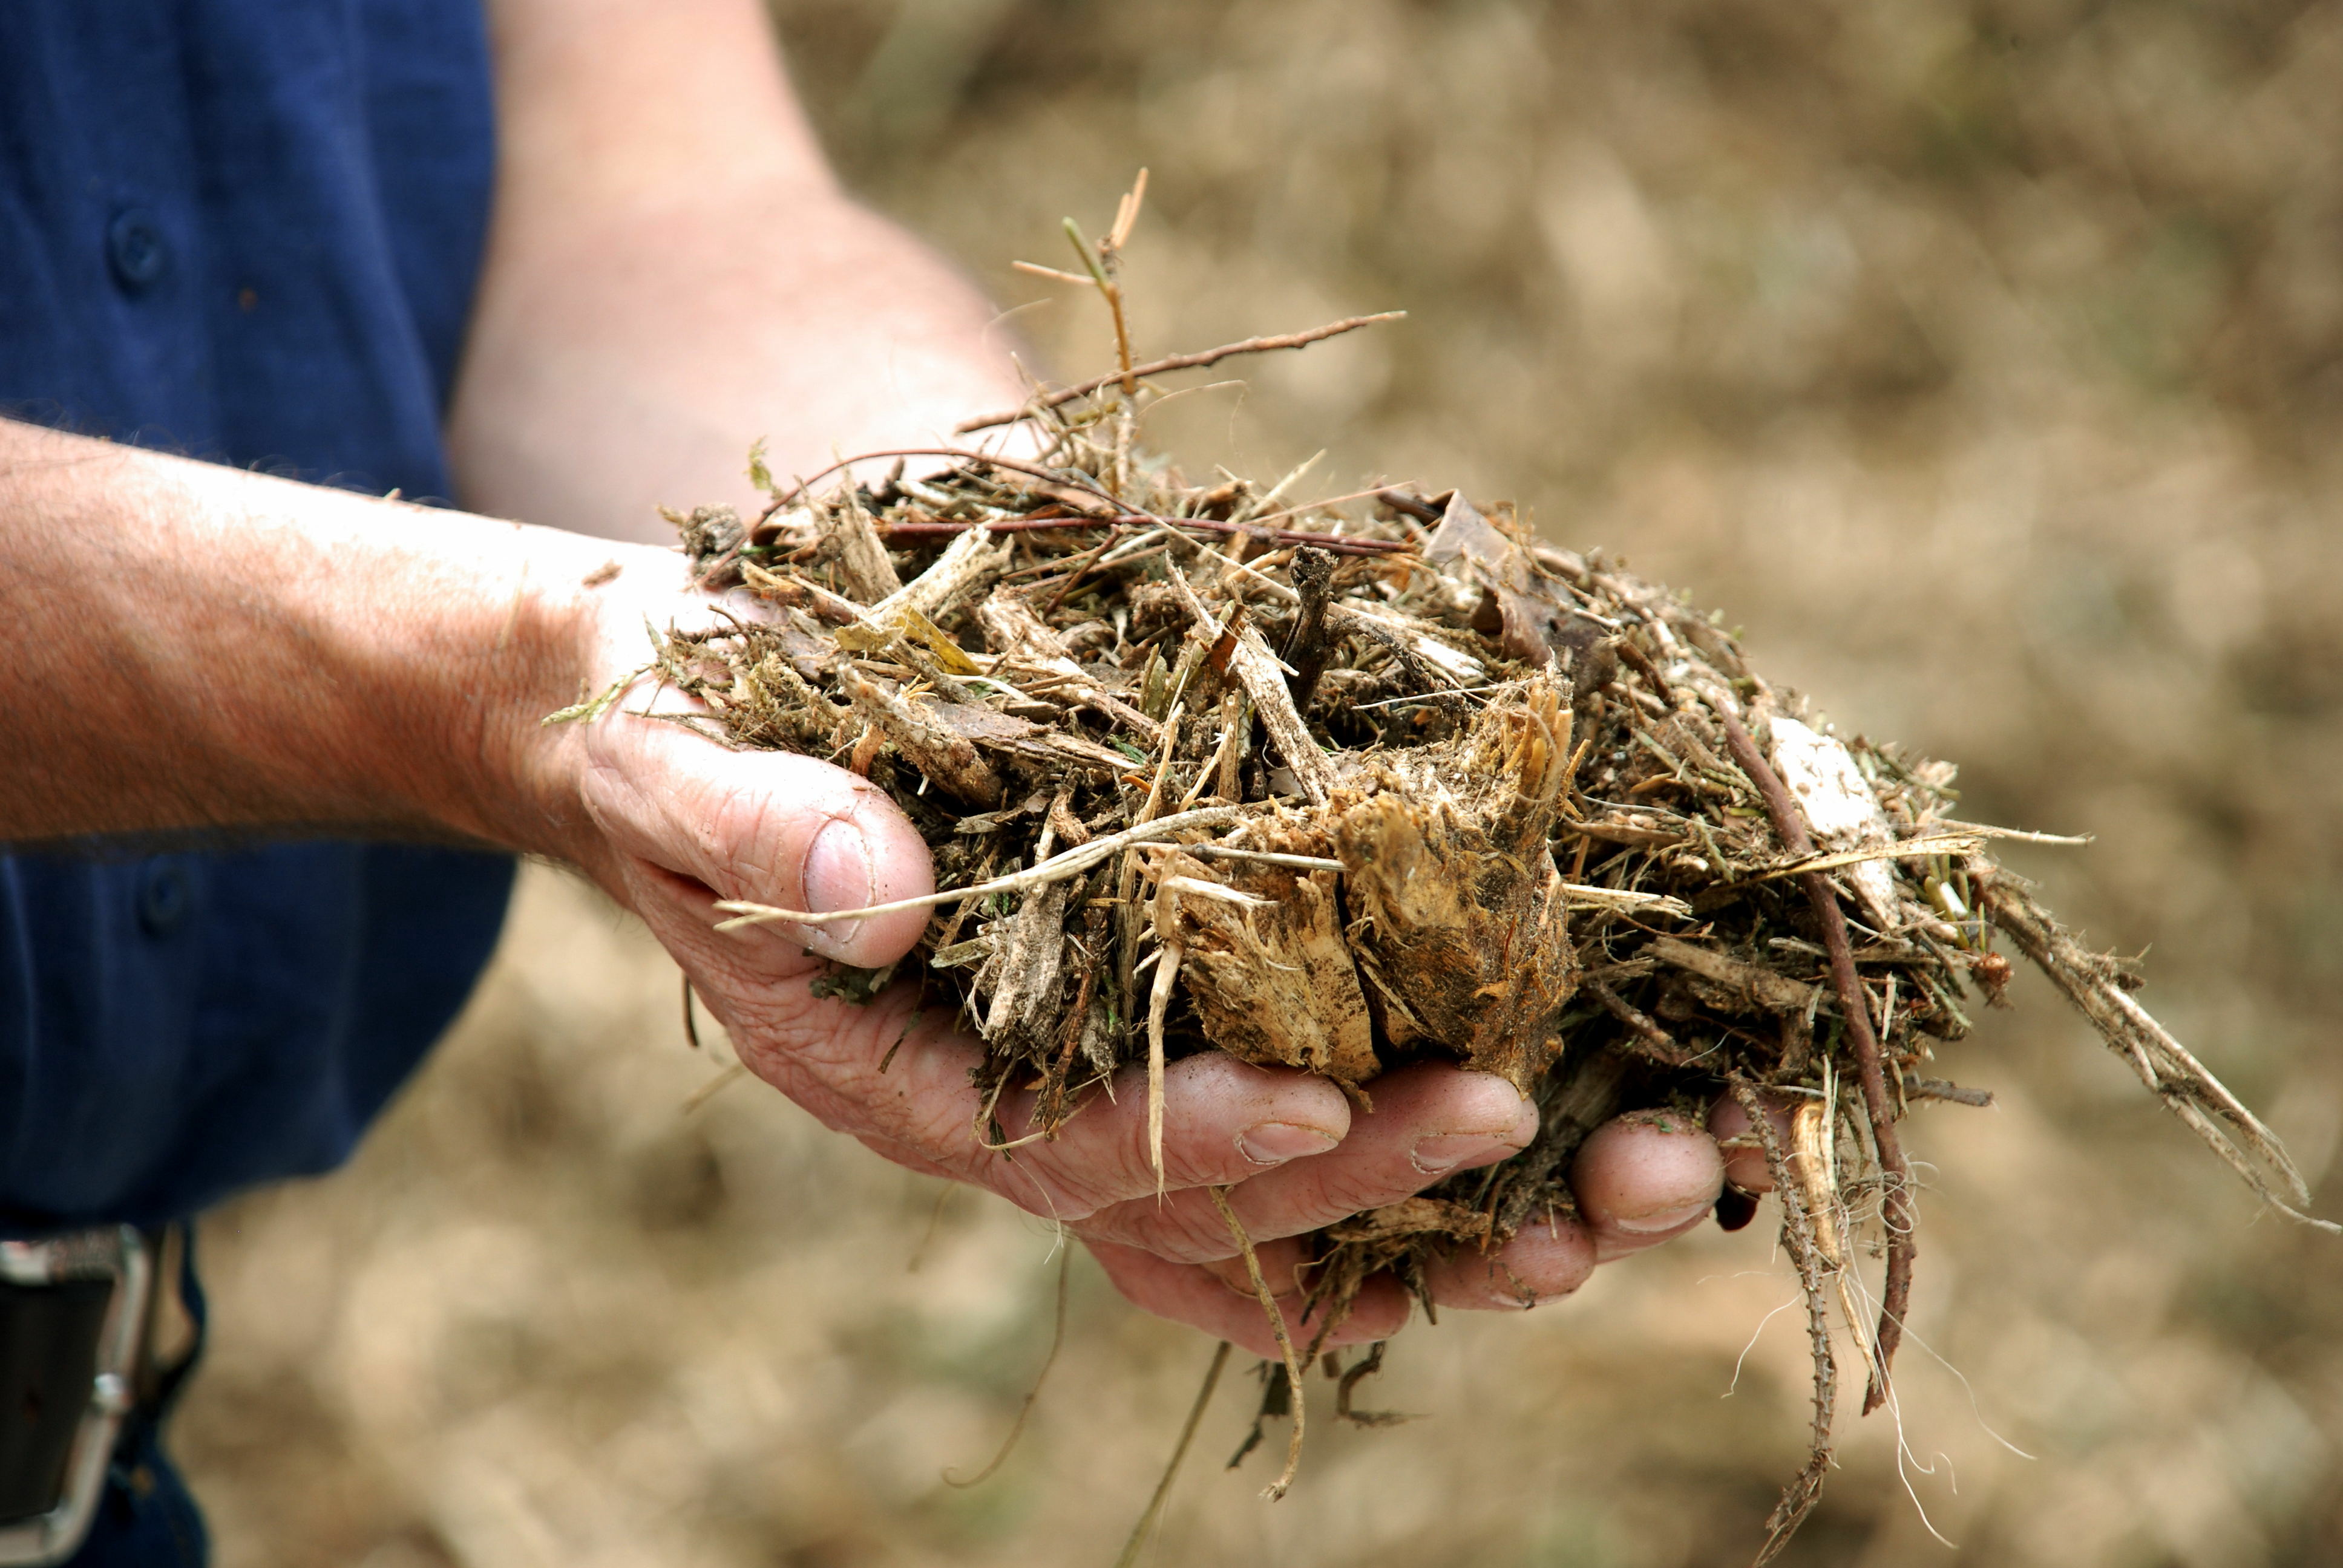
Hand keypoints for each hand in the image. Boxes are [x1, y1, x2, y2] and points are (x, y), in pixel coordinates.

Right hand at [539, 563, 1729, 1358]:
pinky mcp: (1134, 1014)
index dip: (1194, 1136)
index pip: (1060, 1142)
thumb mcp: (681, 749)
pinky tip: (1536, 1128)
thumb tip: (885, 897)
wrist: (682, 708)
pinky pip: (1273, 1123)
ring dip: (1420, 1220)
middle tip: (1518, 1123)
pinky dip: (1395, 1147)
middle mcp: (1000, 1100)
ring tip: (1591, 1195)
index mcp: (893, 1063)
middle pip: (1195, 1206)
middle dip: (1356, 1182)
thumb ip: (763, 821)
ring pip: (1258, 1209)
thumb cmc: (676, 718)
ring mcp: (1074, 1073)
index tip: (1324, 1104)